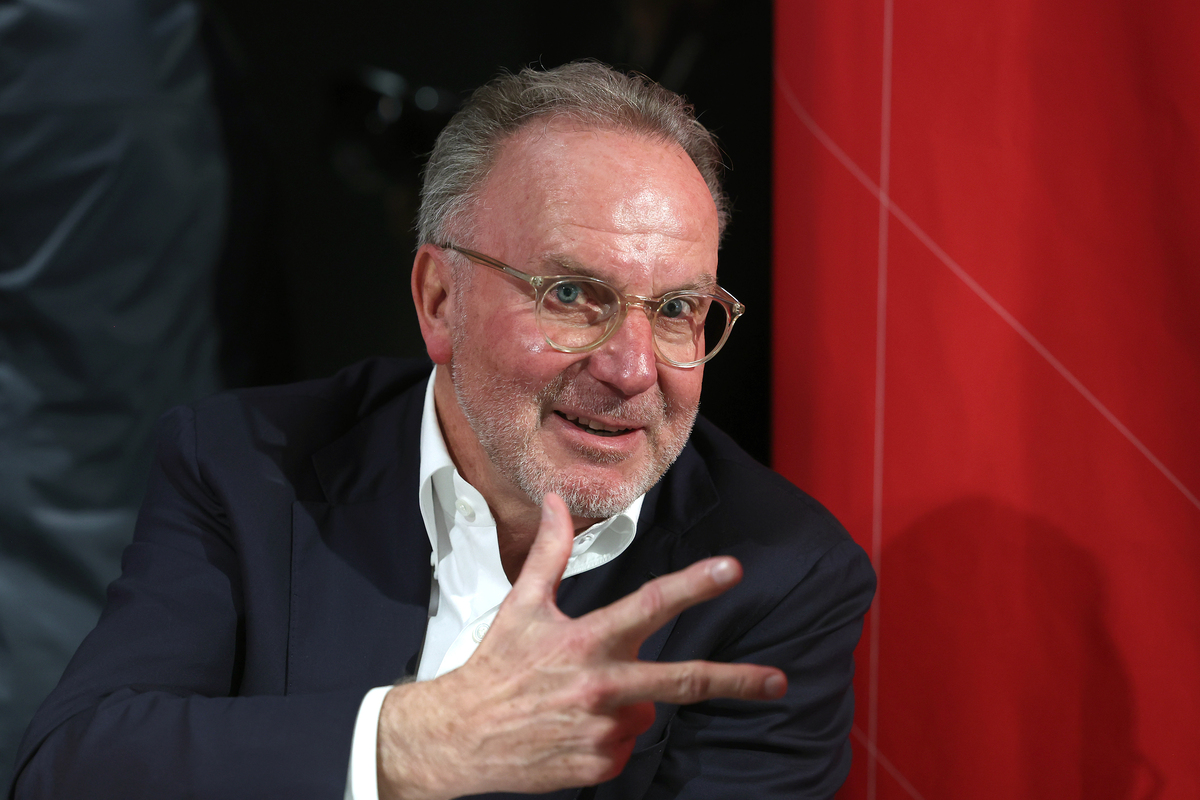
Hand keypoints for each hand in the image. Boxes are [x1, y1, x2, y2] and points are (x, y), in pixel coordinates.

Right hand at [376, 493, 785, 799]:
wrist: (457, 738)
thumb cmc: (493, 666)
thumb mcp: (520, 604)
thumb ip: (550, 552)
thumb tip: (555, 501)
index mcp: (584, 640)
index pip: (649, 604)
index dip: (694, 584)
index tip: (732, 568)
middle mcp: (599, 686)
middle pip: (682, 681)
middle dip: (737, 681)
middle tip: (778, 681)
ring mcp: (601, 730)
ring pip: (644, 710)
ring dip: (627, 701)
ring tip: (576, 700)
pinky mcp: (598, 764)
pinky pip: (625, 744)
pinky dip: (610, 734)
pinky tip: (571, 726)